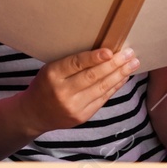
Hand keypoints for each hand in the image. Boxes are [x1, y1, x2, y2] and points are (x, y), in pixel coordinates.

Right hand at [19, 46, 140, 133]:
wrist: (33, 114)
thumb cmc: (45, 85)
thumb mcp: (50, 69)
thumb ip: (72, 63)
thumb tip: (103, 52)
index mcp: (52, 75)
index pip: (77, 64)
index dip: (95, 58)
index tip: (111, 51)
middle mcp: (62, 92)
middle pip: (93, 76)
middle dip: (114, 64)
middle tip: (129, 54)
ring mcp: (73, 106)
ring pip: (101, 88)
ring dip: (120, 75)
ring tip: (133, 64)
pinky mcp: (81, 116)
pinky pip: (102, 99)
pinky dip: (115, 87)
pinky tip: (123, 77)